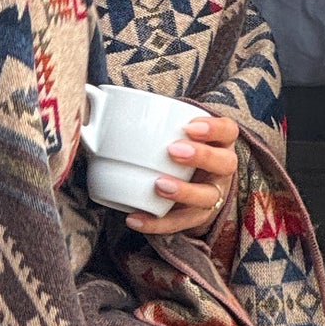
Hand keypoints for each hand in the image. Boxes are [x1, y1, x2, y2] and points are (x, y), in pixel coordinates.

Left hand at [126, 108, 239, 236]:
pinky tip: (134, 218)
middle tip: (173, 151)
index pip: (227, 131)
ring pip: (207, 197)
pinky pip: (179, 223)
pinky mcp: (196, 218)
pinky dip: (157, 223)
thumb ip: (149, 120)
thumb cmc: (177, 149)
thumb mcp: (172, 132)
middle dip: (201, 156)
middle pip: (225, 163)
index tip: (189, 125)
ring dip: (183, 192)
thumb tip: (96, 102)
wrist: (189, 185)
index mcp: (219, 143)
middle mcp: (221, 170)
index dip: (213, 128)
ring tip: (158, 185)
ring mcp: (212, 195)